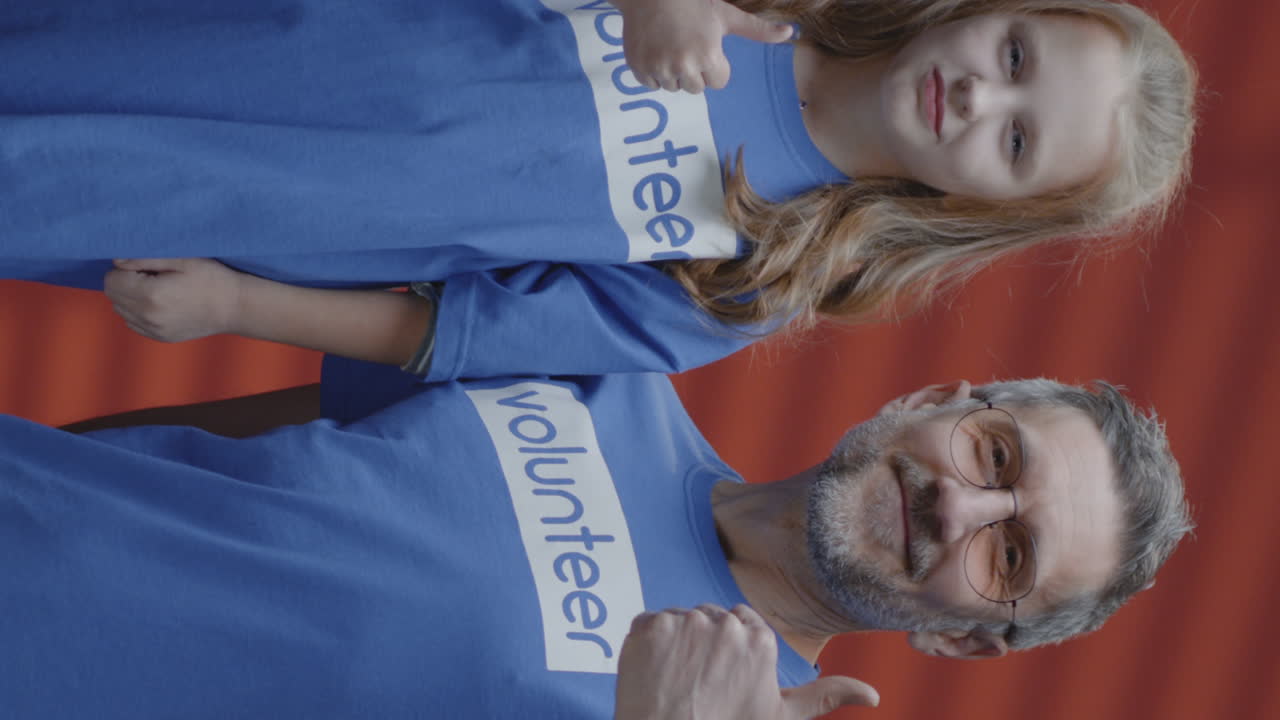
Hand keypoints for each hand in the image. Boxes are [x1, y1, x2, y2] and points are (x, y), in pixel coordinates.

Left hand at [105, 258, 245, 342]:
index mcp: (151, 295)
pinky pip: (133, 322)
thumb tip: (116, 260)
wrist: (235, 307)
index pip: (111, 279)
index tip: (148, 266)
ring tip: (158, 290)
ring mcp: (154, 330)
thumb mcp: (182, 259)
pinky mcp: (160, 337)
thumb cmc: (212, 279)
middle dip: (125, 282)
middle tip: (152, 276)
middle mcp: (148, 316)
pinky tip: (161, 304)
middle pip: (113, 295)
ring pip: (121, 310)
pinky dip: (139, 311)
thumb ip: (145, 258)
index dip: (125, 268)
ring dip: (130, 297)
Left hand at [614, 604, 877, 719]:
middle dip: (703, 645)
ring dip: (676, 645)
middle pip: (710, 620)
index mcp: (759, 639)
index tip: (721, 678)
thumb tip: (876, 695)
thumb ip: (825, 697)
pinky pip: (648, 624)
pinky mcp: (649, 625)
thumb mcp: (779, 716)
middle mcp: (724, 622)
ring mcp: (684, 622)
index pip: (740, 626)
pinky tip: (653, 674)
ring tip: (676, 682)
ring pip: (680, 622)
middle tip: (697, 685)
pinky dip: (647, 645)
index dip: (729, 653)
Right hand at [615, 0, 792, 92]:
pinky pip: (652, 84)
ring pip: (673, 87)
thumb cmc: (693, 4)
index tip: (705, 46)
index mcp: (708, 57)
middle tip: (687, 45)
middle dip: (694, 70)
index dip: (714, 65)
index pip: (718, 82)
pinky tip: (656, 50)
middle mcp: (684, 67)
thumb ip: (757, 29)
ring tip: (670, 45)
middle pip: (696, 88)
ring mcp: (660, 69)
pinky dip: (653, 71)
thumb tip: (791, 33)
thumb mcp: (726, 16)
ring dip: (673, 72)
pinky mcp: (639, 69)